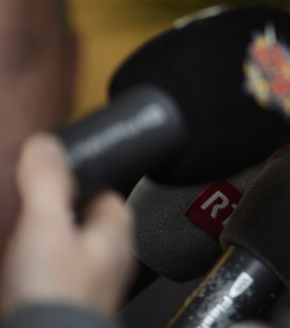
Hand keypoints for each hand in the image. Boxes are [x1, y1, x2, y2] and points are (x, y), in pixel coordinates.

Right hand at [0, 133, 134, 315]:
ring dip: (38, 243)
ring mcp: (79, 290)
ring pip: (60, 254)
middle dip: (57, 212)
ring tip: (14, 233)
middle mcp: (103, 266)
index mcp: (115, 239)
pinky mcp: (52, 308)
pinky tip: (6, 266)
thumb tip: (48, 145)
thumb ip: (48, 183)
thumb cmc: (57, 298)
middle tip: (31, 200)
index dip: (86, 180)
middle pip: (81, 226)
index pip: (108, 196)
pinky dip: (22, 269)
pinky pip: (38, 280)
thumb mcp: (47, 227)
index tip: (60, 169)